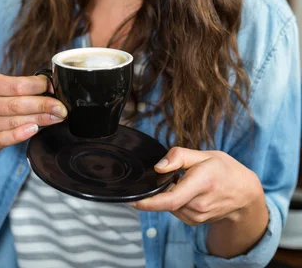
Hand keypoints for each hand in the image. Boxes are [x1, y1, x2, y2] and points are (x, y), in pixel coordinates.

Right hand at [0, 73, 66, 151]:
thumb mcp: (3, 84)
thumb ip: (24, 84)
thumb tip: (50, 86)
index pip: (17, 85)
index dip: (39, 86)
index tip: (53, 88)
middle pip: (17, 104)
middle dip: (43, 105)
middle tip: (61, 108)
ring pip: (15, 121)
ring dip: (40, 120)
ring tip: (56, 117)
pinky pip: (6, 138)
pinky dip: (21, 134)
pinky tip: (34, 130)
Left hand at [130, 147, 263, 226]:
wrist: (244, 194)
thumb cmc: (225, 170)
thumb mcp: (205, 154)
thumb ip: (179, 156)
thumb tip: (158, 166)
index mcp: (202, 183)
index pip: (171, 198)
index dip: (149, 202)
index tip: (133, 200)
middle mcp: (199, 204)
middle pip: (166, 199)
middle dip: (161, 186)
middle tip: (175, 173)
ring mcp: (197, 216)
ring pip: (169, 204)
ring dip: (169, 192)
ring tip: (186, 181)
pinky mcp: (194, 221)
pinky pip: (175, 209)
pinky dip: (175, 199)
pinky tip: (187, 190)